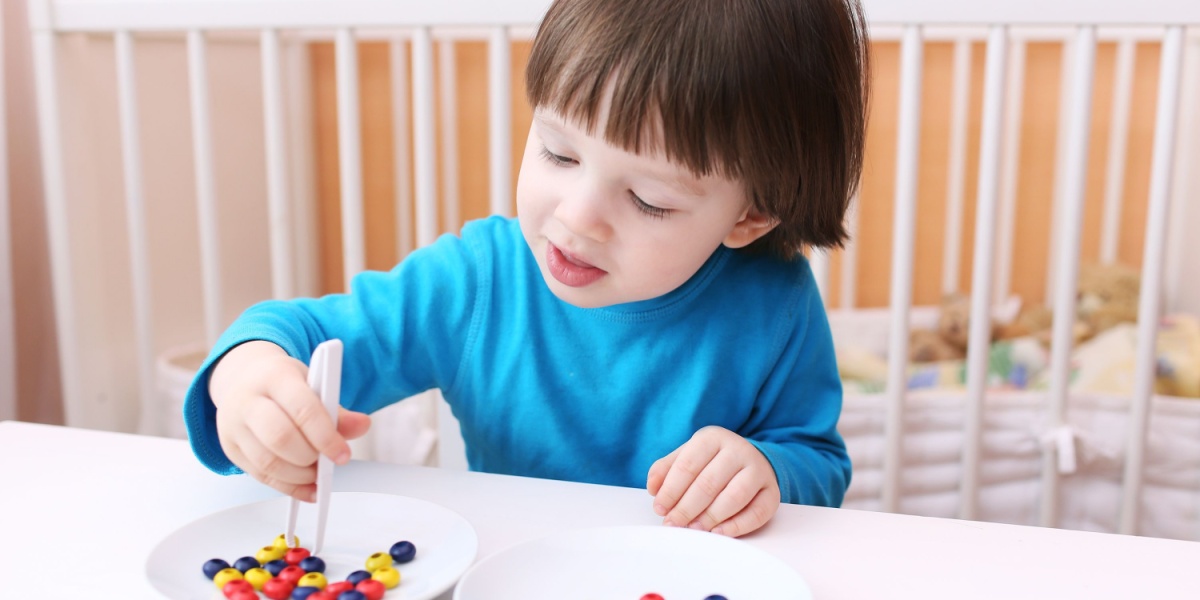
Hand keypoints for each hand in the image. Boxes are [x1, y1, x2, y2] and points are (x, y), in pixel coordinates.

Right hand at [209, 341, 370, 500]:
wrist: (245, 378)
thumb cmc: (282, 382)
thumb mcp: (312, 383)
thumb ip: (337, 409)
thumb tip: (361, 426)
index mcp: (274, 377)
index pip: (302, 409)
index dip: (325, 436)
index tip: (342, 454)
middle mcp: (248, 400)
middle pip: (280, 438)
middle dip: (310, 458)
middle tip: (329, 463)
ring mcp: (234, 426)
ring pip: (267, 462)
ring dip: (299, 476)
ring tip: (318, 474)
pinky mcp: (231, 449)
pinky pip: (260, 476)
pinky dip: (288, 486)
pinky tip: (307, 487)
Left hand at [646, 426, 780, 537]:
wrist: (751, 459)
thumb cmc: (712, 461)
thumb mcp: (688, 456)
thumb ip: (666, 469)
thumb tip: (653, 489)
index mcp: (713, 438)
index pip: (687, 465)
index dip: (671, 490)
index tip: (660, 508)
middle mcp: (738, 450)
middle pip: (708, 483)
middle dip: (686, 508)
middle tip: (673, 524)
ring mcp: (758, 470)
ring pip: (734, 497)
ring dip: (710, 517)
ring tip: (694, 529)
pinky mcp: (772, 492)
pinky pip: (756, 513)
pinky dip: (736, 526)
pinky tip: (718, 532)